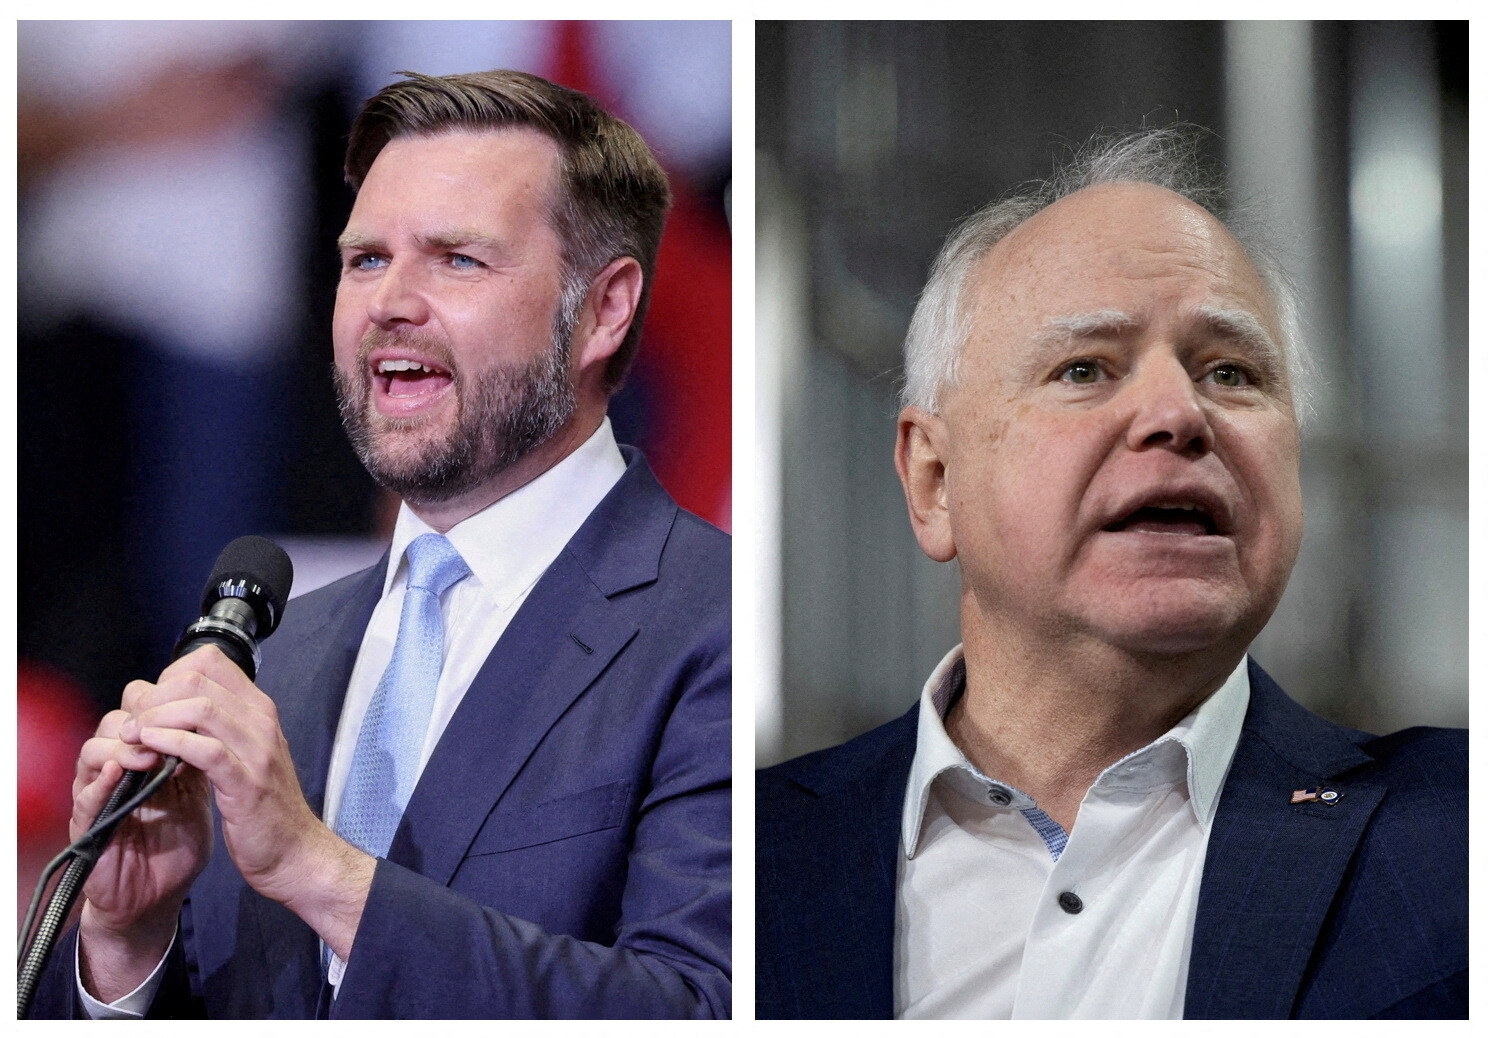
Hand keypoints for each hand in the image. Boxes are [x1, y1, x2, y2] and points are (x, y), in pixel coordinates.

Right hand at [71, 697, 211, 999]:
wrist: (161, 895)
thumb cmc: (179, 845)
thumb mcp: (201, 795)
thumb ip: (206, 758)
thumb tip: (228, 718)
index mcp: (149, 757)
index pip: (146, 708)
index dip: (168, 700)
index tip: (200, 707)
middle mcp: (121, 769)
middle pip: (120, 719)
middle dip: (146, 717)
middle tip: (172, 726)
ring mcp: (101, 795)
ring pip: (95, 749)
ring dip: (125, 745)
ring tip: (151, 753)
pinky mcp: (88, 827)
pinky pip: (84, 797)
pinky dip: (100, 781)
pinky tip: (119, 772)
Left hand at [122, 646, 373, 957]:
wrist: (295, 853)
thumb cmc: (264, 808)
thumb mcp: (245, 755)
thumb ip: (219, 729)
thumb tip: (173, 707)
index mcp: (259, 710)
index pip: (209, 661)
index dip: (168, 676)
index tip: (150, 706)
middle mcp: (262, 721)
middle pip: (197, 679)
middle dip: (153, 697)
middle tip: (131, 724)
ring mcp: (258, 750)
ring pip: (200, 708)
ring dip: (155, 719)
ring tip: (133, 738)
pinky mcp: (247, 782)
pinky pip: (205, 749)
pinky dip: (171, 743)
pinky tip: (150, 749)